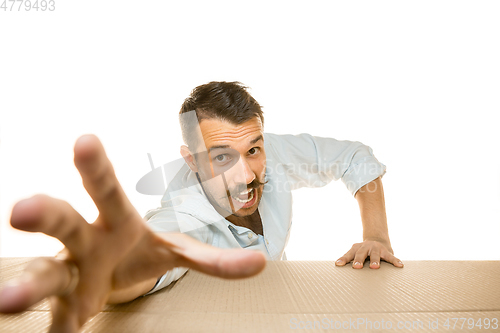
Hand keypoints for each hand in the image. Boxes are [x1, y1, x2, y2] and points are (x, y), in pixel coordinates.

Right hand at [0, 134, 265, 331]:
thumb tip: (262, 262)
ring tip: (6, 301)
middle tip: (21, 211)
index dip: (96, 166)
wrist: (109, 277)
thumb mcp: (177, 252)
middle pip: (64, 222)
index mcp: (116, 221)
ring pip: (44, 274)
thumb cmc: (137, 252)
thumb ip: (215, 259)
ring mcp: (71, 276)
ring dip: (27, 285)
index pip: (106, 188)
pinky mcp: (67, 309)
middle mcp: (84, 242)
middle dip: (46, 214)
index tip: (84, 138)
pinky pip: (57, 322)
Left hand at [335, 239, 403, 268]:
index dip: (344, 259)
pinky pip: (391, 256)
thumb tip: (337, 267)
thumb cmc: (363, 252)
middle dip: (359, 260)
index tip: (338, 264)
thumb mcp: (356, 253)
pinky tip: (400, 265)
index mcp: (356, 248)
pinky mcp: (386, 251)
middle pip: (361, 253)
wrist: (377, 239)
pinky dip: (395, 261)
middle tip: (356, 267)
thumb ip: (349, 260)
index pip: (349, 254)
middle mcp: (365, 247)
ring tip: (375, 267)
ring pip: (375, 254)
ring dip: (375, 260)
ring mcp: (376, 248)